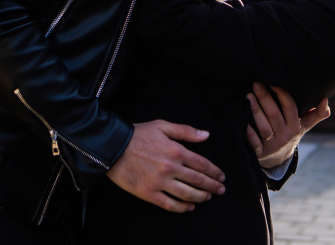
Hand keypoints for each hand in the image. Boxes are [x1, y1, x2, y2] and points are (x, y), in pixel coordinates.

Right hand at [106, 120, 224, 211]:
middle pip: (198, 181)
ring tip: (208, 198)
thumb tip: (206, 135)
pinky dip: (183, 208)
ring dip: (201, 198)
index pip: (202, 164)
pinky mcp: (149, 193)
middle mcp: (171, 168)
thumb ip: (186, 131)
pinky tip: (190, 207)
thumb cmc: (138, 135)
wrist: (113, 147)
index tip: (221, 176)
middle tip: (220, 190)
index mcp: (176, 150)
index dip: (214, 172)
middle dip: (212, 186)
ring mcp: (160, 182)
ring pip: (187, 194)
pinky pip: (170, 204)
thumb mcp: (162, 126)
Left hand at [245, 83, 329, 168]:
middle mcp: (284, 136)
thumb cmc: (290, 134)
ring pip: (264, 127)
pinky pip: (254, 142)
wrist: (277, 161)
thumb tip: (326, 99)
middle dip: (265, 98)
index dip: (282, 93)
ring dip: (256, 111)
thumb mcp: (304, 126)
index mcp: (295, 127)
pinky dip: (248, 131)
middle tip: (256, 83)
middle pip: (275, 115)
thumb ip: (317, 114)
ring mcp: (272, 145)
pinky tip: (242, 119)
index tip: (272, 80)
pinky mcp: (260, 153)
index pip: (290, 107)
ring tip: (248, 96)